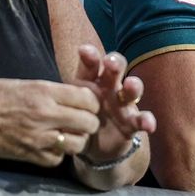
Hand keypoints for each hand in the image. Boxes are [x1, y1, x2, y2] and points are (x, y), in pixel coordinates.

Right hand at [0, 78, 100, 167]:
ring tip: (68, 136)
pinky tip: (50, 147)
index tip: (87, 106)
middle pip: (89, 123)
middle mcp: (45, 113)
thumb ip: (52, 93)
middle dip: (90, 123)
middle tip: (82, 123)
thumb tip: (74, 100)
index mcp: (44, 91)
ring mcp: (38, 137)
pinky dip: (57, 155)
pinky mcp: (30, 155)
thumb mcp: (26, 84)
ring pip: (77, 144)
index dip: (92, 103)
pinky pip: (57, 159)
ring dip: (76, 141)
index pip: (87, 99)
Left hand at [69, 45, 156, 163]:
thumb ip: (66, 98)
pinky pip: (141, 120)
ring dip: (133, 86)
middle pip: (116, 69)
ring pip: (132, 90)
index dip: (90, 56)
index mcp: (91, 80)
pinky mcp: (132, 122)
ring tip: (131, 85)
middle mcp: (110, 87)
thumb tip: (46, 91)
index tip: (84, 51)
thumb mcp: (71, 107)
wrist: (94, 144)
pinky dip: (146, 121)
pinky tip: (148, 125)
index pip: (92, 64)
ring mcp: (123, 103)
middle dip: (114, 63)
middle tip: (110, 63)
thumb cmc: (81, 116)